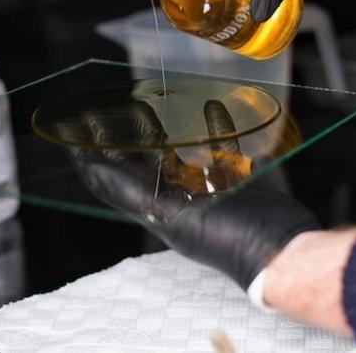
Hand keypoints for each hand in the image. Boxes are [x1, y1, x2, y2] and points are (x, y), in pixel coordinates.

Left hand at [66, 98, 319, 289]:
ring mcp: (204, 190)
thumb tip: (101, 174)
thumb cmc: (233, 241)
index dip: (90, 159)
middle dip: (120, 137)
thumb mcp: (182, 219)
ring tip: (150, 104)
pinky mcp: (232, 182)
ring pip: (175, 153)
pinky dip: (213, 129)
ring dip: (162, 130)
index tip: (72, 134)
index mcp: (157, 211)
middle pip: (137, 163)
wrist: (283, 251)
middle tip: (106, 111)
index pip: (112, 182)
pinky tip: (214, 108)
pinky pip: (216, 150)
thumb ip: (143, 196)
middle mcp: (175, 200)